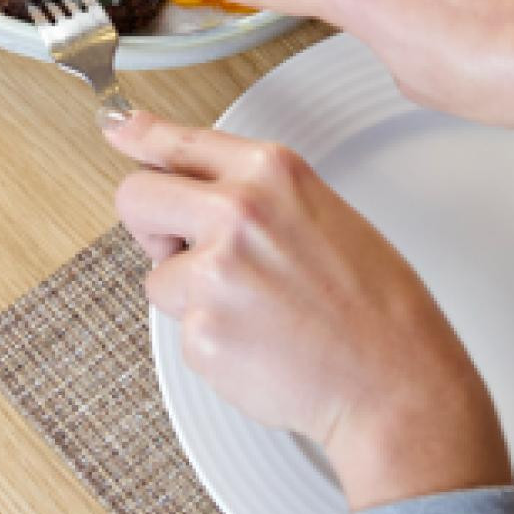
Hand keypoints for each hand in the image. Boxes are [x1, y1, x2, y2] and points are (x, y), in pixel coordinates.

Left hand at [105, 112, 511, 511]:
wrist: (397, 384)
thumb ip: (252, 189)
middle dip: (150, 226)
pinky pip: (182, 330)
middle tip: (186, 250)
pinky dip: (212, 341)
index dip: (139, 138)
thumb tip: (191, 178)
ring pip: (158, 277)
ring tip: (258, 309)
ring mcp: (215, 273)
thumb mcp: (319, 212)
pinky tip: (261, 342)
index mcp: (270, 171)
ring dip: (192, 295)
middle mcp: (236, 211)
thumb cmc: (373, 304)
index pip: (179, 141)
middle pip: (134, 198)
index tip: (116, 129)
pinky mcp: (202, 333)